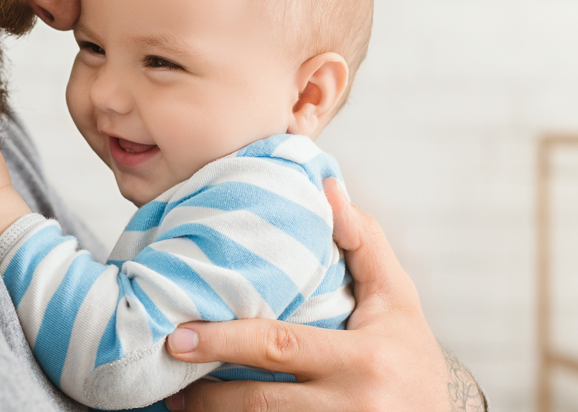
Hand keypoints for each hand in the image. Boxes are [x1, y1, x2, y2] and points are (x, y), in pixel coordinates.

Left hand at [163, 178, 485, 410]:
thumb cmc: (410, 354)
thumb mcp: (396, 298)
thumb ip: (363, 241)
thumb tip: (327, 186)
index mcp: (364, 359)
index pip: (278, 346)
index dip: (223, 341)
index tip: (179, 335)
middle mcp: (352, 405)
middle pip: (259, 401)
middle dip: (206, 391)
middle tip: (167, 370)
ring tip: (180, 401)